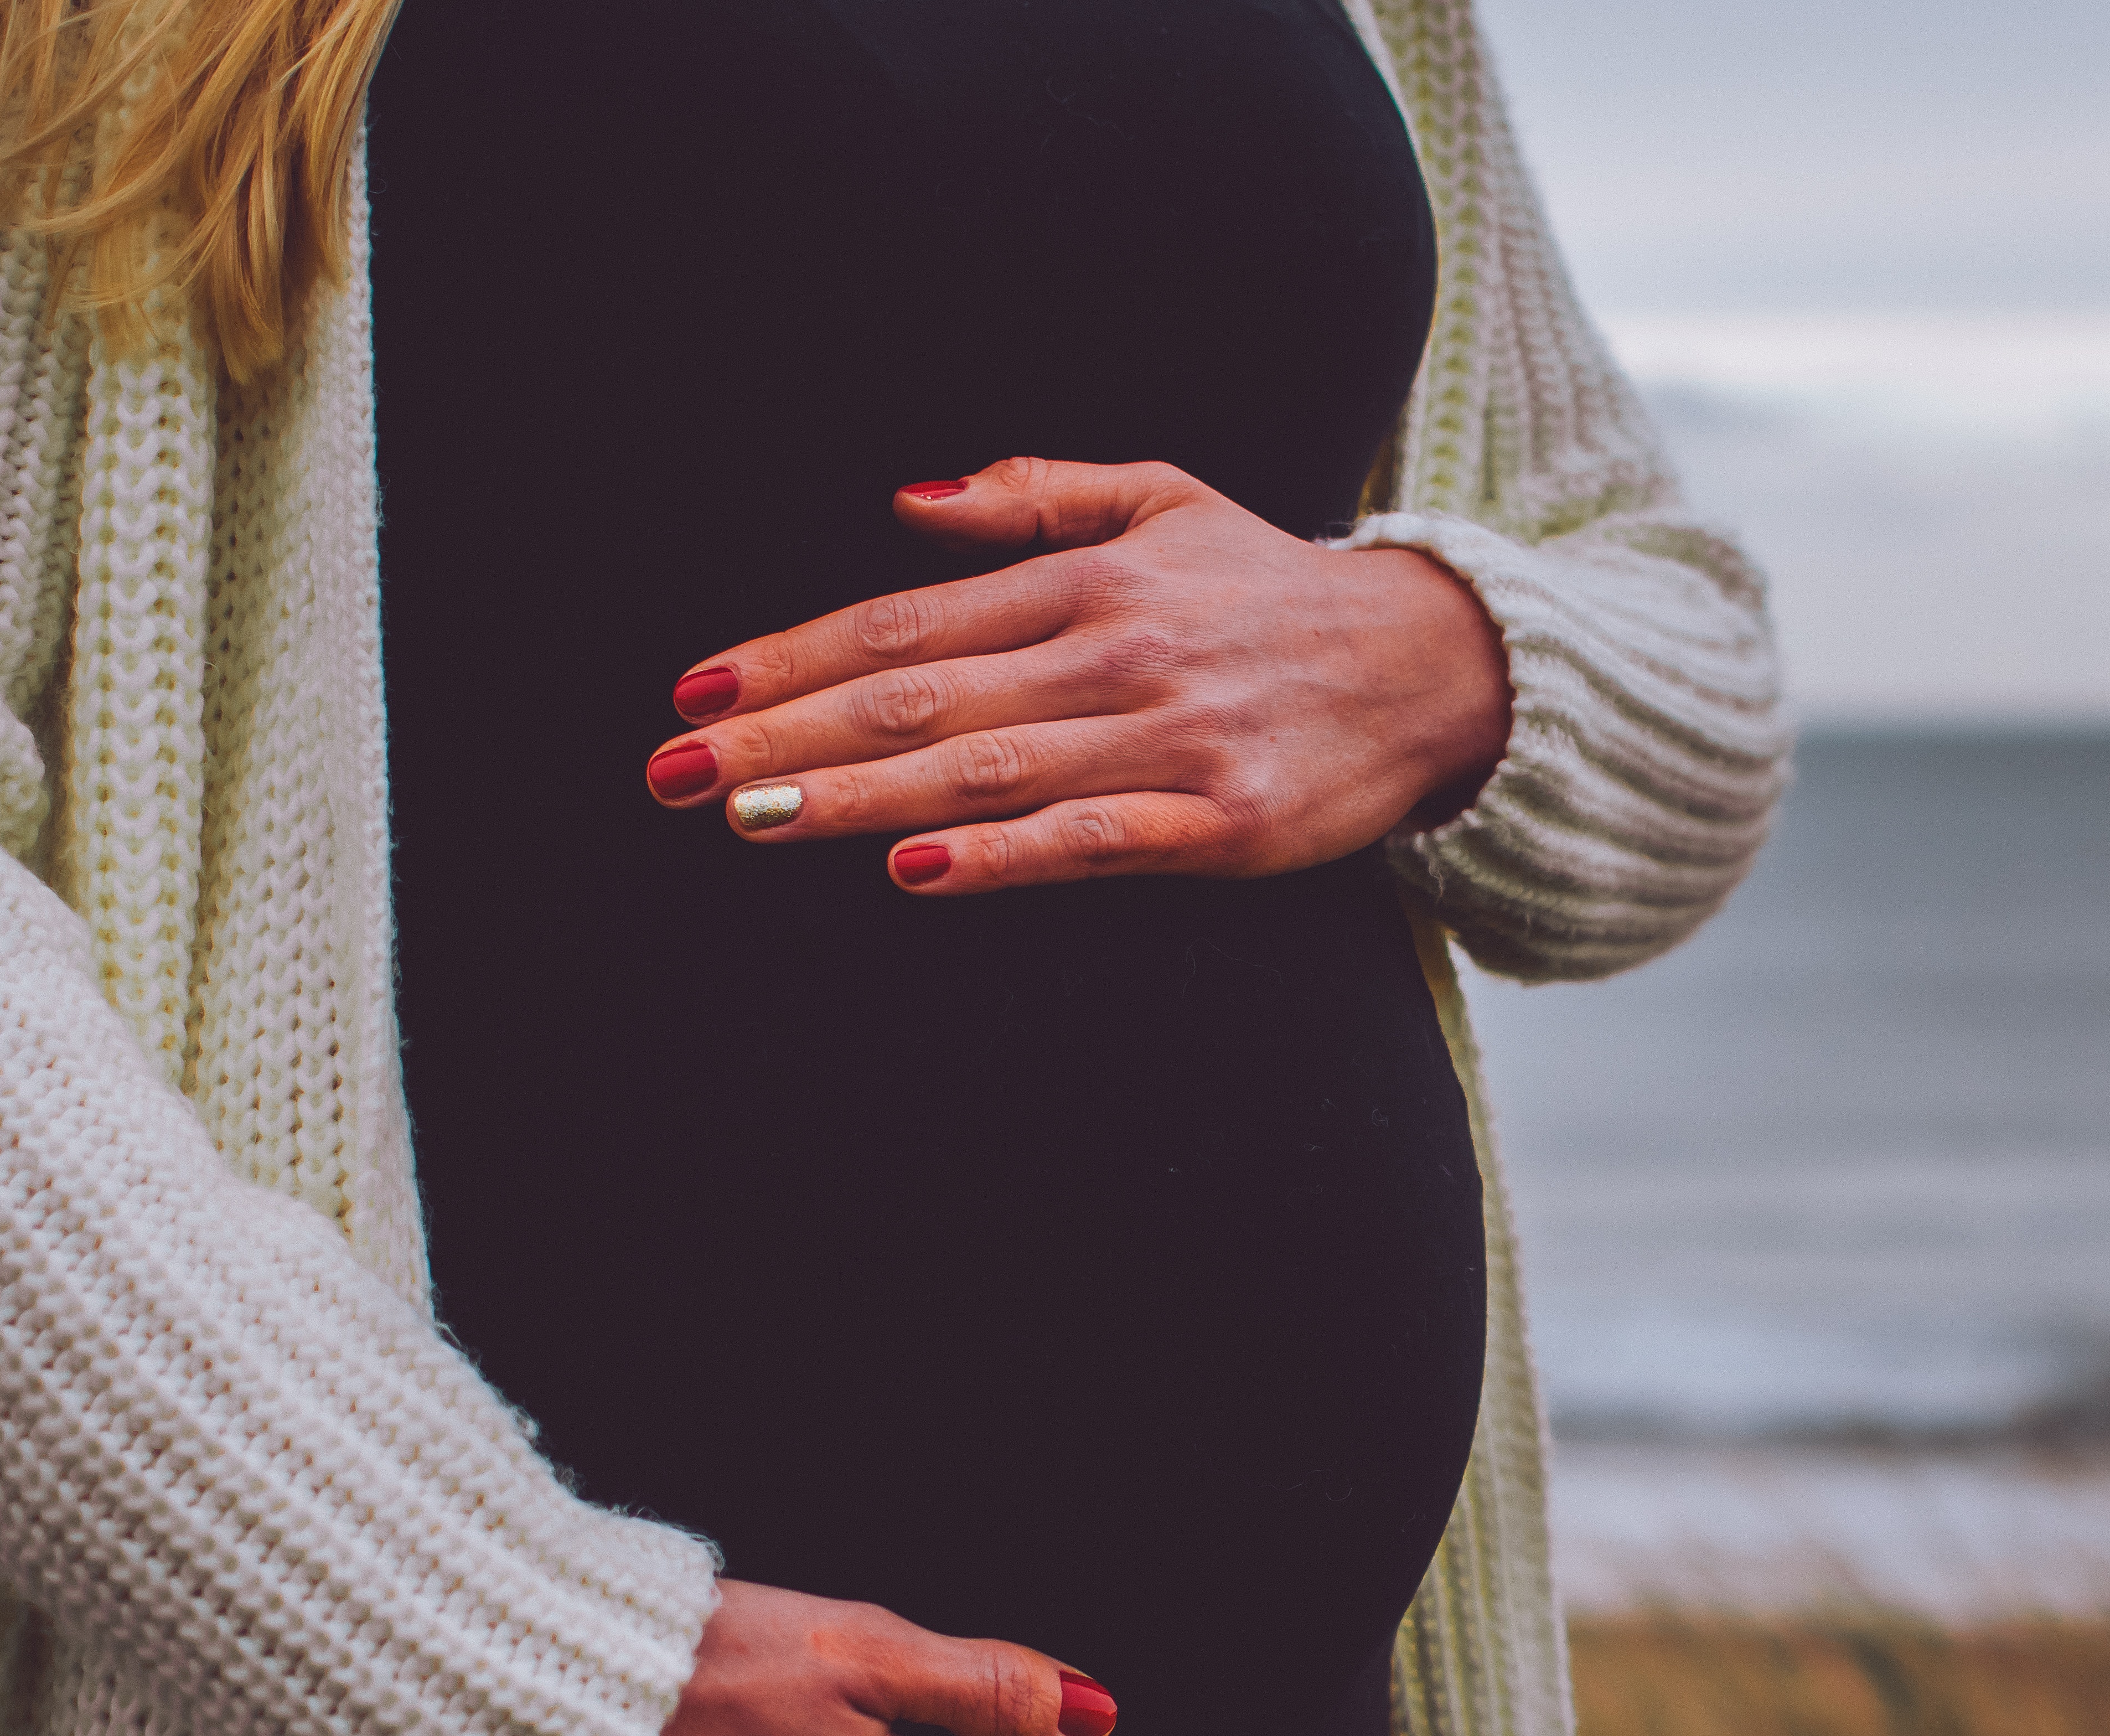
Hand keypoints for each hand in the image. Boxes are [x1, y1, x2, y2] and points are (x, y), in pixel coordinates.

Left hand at [636, 457, 1514, 892]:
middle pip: (920, 701)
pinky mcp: (1220, 824)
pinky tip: (914, 869)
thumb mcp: (1164, 500)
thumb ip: (1035, 492)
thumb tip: (904, 501)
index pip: (906, 621)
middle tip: (674, 773)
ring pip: (984, 770)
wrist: (1435, 666)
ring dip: (854, 797)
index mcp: (1088, 578)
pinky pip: (1091, 840)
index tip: (695, 693)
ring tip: (747, 817)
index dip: (793, 656)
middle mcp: (1115, 653)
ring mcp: (1168, 741)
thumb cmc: (1273, 589)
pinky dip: (1001, 855)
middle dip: (785, 737)